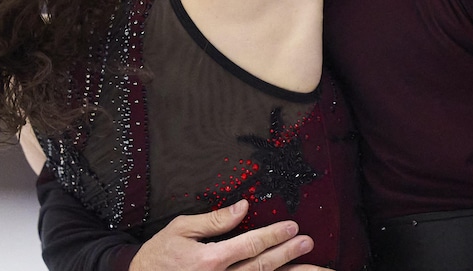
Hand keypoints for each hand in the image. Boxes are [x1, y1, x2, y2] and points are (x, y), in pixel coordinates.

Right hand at [130, 199, 318, 270]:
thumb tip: (242, 207)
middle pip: (261, 268)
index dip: (274, 236)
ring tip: (314, 269)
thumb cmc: (159, 256)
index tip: (292, 227)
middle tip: (308, 243)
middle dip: (287, 255)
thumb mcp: (181, 230)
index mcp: (209, 261)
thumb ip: (214, 220)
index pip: (250, 245)